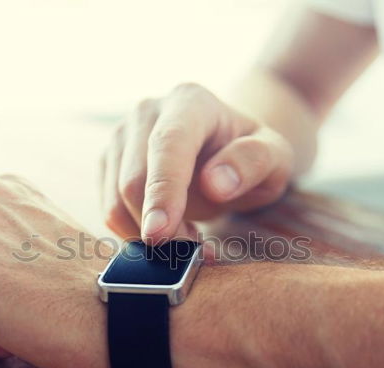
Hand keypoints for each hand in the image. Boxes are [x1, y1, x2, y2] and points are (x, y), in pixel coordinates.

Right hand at [100, 82, 293, 242]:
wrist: (226, 150)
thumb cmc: (251, 154)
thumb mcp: (275, 157)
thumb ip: (253, 162)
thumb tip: (215, 184)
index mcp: (190, 102)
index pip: (167, 146)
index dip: (162, 191)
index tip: (161, 234)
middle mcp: (147, 112)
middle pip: (133, 180)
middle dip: (161, 228)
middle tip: (196, 251)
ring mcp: (121, 136)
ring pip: (115, 201)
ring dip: (148, 235)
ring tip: (189, 238)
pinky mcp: (108, 163)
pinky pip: (110, 211)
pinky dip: (135, 234)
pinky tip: (168, 232)